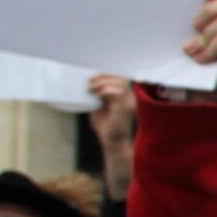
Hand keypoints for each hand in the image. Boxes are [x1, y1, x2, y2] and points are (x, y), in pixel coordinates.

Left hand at [86, 74, 135, 196]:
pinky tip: (96, 94)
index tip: (91, 77)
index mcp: (124, 95)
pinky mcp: (124, 108)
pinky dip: (105, 90)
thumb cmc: (106, 126)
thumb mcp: (99, 106)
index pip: (118, 78)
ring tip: (91, 88)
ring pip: (119, 83)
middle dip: (102, 76)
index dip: (105, 74)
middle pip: (119, 77)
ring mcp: (128, 102)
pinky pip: (117, 93)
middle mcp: (129, 97)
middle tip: (89, 82)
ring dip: (102, 82)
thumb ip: (97, 95)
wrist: (112, 142)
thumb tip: (86, 84)